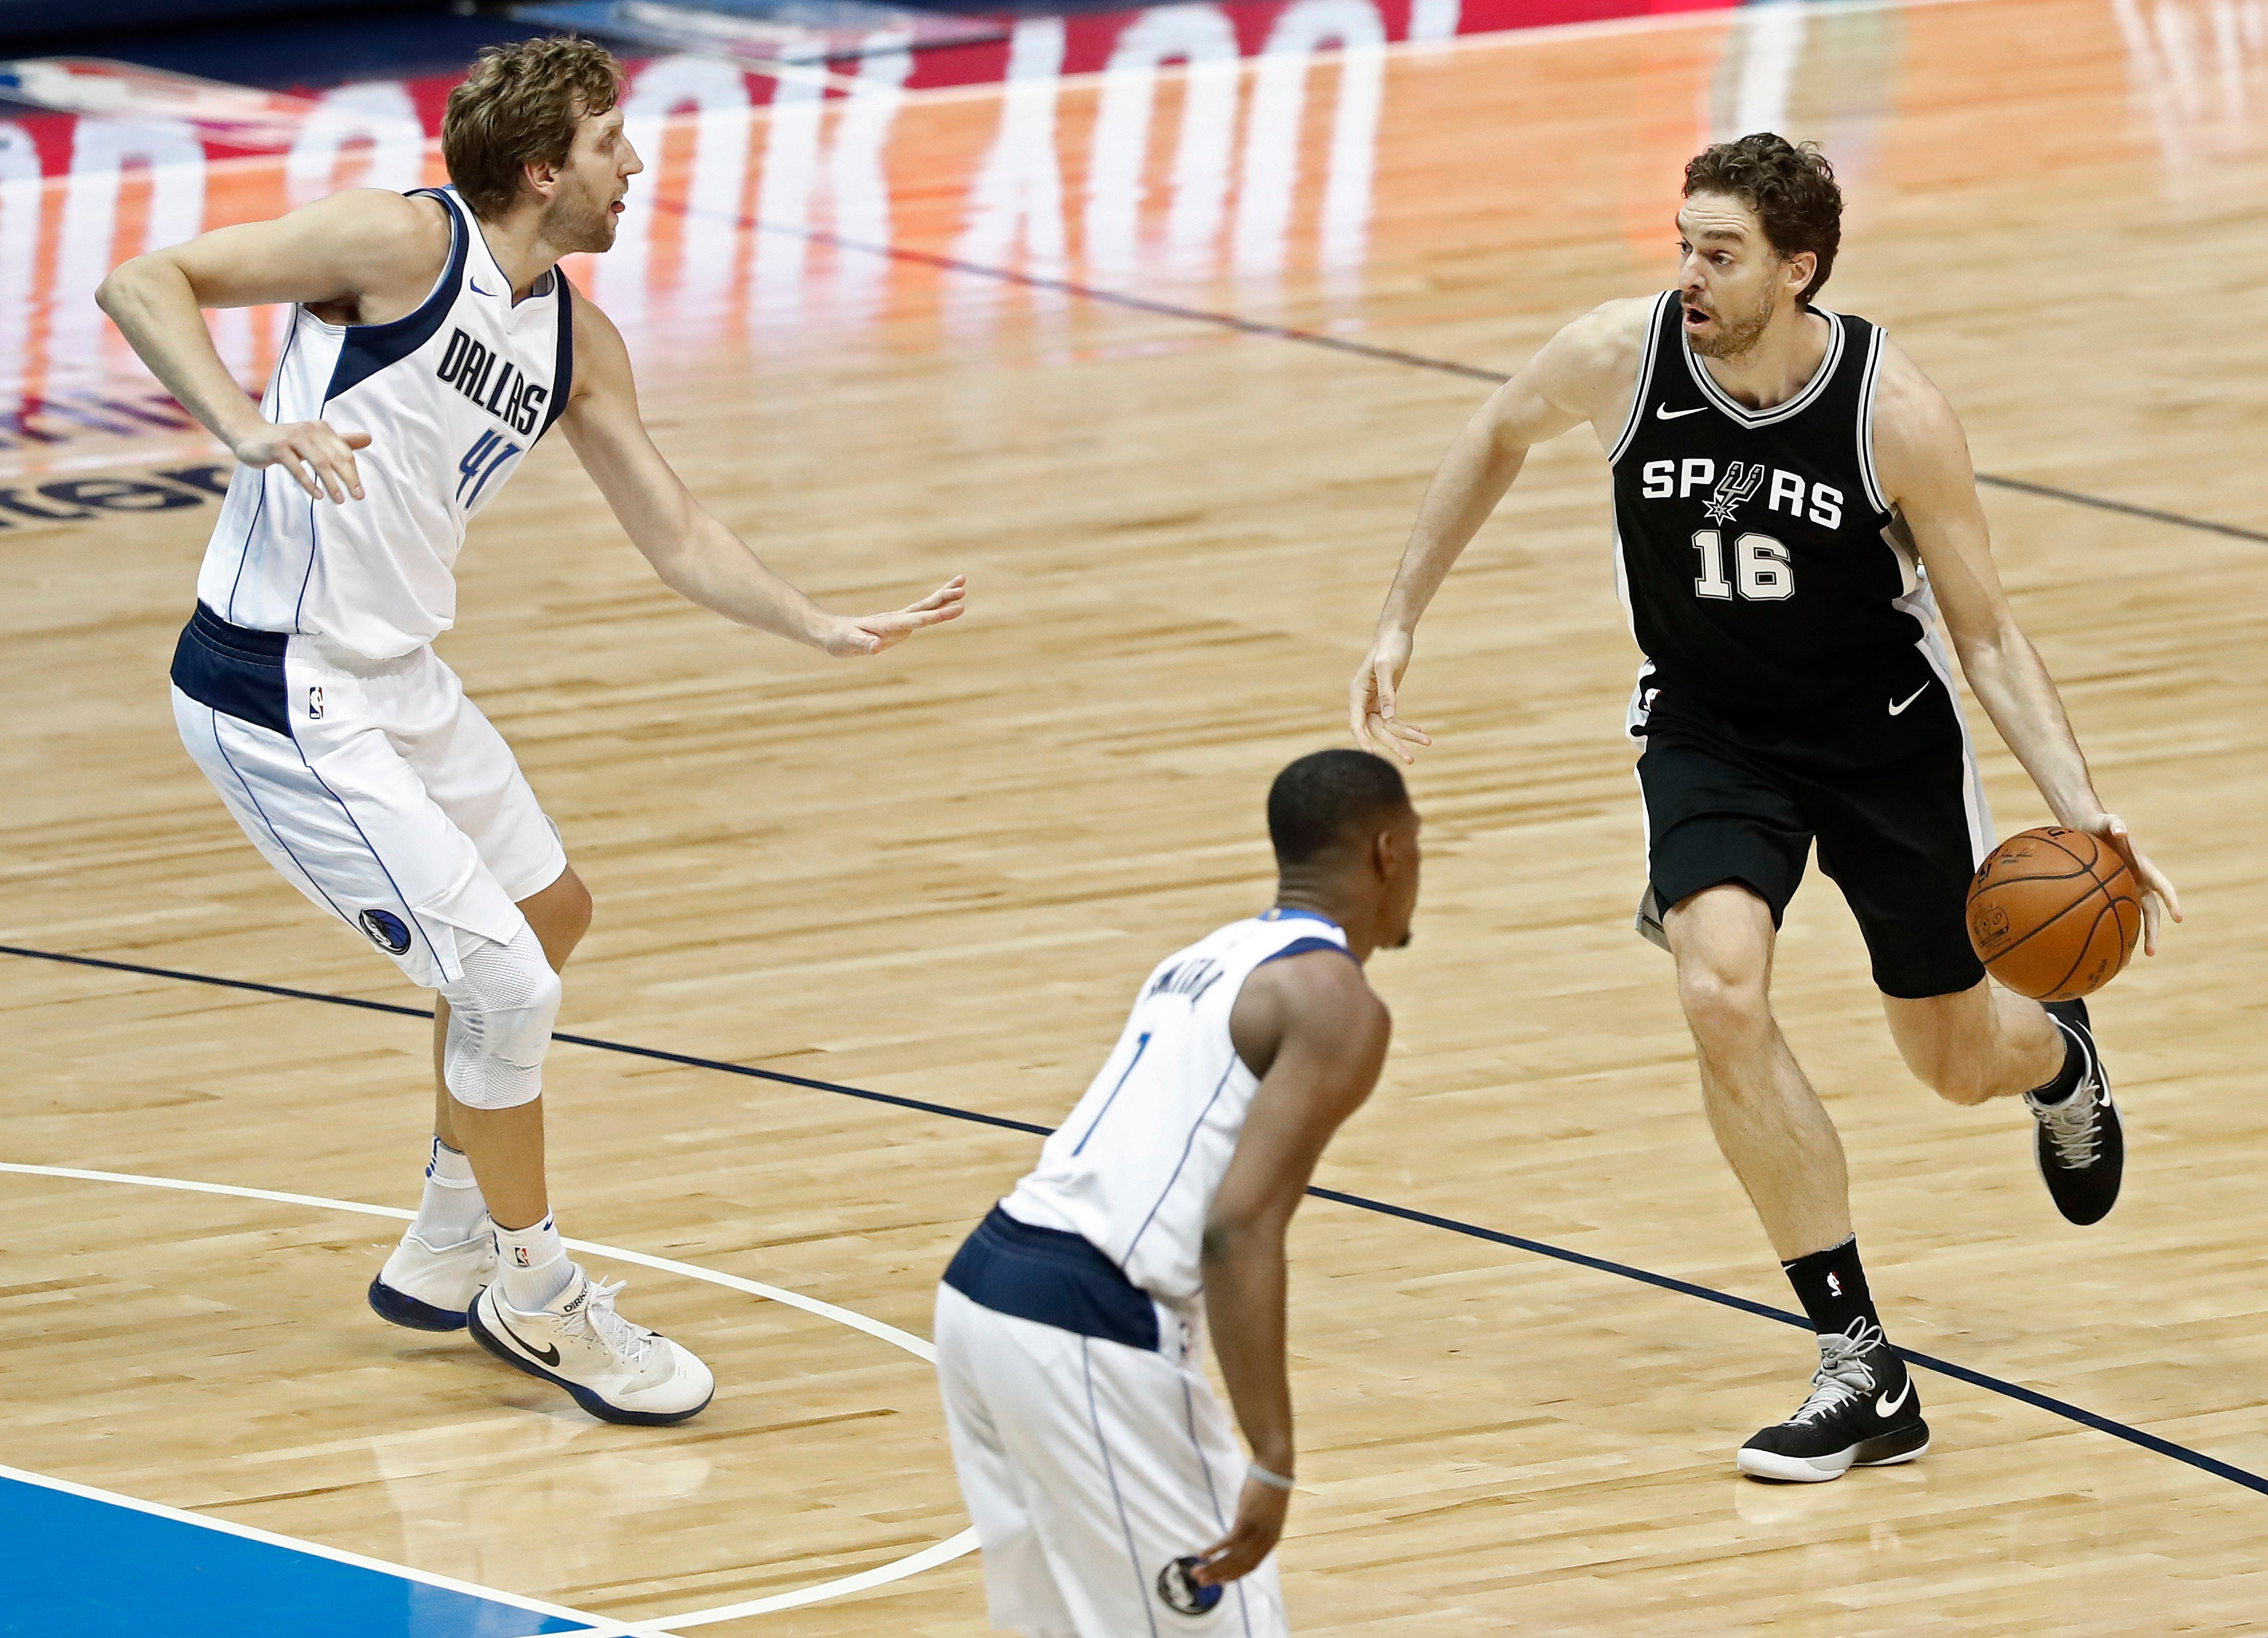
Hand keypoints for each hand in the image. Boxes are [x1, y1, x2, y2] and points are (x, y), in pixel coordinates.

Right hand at [233, 419, 370, 503]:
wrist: (250, 436)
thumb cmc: (287, 441)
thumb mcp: (315, 441)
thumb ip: (341, 442)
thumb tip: (369, 438)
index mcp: (322, 429)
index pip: (345, 453)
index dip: (354, 473)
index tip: (360, 493)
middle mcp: (310, 430)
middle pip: (336, 457)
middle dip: (349, 479)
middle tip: (357, 497)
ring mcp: (293, 438)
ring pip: (319, 462)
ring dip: (331, 483)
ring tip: (339, 500)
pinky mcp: (278, 447)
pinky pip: (297, 468)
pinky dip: (309, 482)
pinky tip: (318, 495)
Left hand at [818, 575, 966, 656]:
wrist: (833, 633)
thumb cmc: (840, 640)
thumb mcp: (849, 644)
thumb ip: (863, 645)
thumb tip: (876, 647)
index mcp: (890, 624)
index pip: (918, 619)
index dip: (938, 615)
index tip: (957, 609)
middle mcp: (898, 619)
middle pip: (926, 605)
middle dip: (945, 597)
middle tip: (963, 586)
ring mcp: (900, 620)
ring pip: (926, 605)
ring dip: (944, 595)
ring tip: (962, 583)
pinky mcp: (899, 623)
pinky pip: (922, 613)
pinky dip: (936, 606)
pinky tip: (945, 604)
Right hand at [1189, 1474, 1289, 1587]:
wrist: (1275, 1470)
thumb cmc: (1270, 1489)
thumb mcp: (1268, 1516)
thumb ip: (1259, 1530)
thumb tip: (1245, 1537)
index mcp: (1271, 1541)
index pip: (1251, 1566)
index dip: (1234, 1575)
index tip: (1219, 1582)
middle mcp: (1264, 1541)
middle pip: (1239, 1566)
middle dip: (1219, 1576)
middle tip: (1202, 1583)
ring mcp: (1255, 1533)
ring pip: (1232, 1558)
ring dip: (1213, 1568)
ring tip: (1197, 1573)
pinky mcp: (1246, 1522)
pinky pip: (1227, 1543)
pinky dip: (1213, 1551)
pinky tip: (1201, 1555)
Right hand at [1349, 626, 1430, 763]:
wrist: (1396, 634)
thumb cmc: (1389, 647)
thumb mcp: (1387, 667)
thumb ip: (1386, 693)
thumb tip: (1388, 718)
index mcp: (1357, 694)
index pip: (1356, 724)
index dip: (1362, 741)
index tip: (1372, 756)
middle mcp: (1364, 701)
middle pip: (1376, 730)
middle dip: (1394, 744)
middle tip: (1410, 759)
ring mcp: (1375, 702)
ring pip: (1388, 727)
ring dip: (1406, 736)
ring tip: (1427, 742)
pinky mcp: (1387, 700)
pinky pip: (1395, 719)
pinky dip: (1408, 726)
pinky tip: (1421, 732)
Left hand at [2077, 812, 2181, 956]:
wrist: (2086, 827)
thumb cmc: (2100, 824)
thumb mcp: (2108, 821)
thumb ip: (2115, 824)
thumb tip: (2121, 830)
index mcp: (2143, 867)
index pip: (2163, 887)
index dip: (2172, 901)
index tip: (2178, 917)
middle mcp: (2138, 881)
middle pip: (2151, 911)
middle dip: (2154, 933)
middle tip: (2151, 953)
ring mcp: (2125, 889)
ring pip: (2134, 918)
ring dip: (2134, 938)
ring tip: (2126, 961)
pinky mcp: (2110, 893)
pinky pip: (2114, 913)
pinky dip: (2111, 929)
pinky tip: (2101, 948)